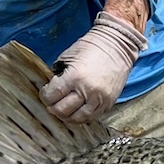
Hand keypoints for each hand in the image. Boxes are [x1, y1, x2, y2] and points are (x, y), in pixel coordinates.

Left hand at [39, 0, 147, 122]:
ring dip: (66, 115)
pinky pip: (91, 117)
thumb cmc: (91, 47)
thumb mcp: (68, 56)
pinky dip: (81, 116)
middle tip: (52, 102)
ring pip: (77, 118)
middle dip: (53, 107)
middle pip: (62, 111)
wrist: (118, 45)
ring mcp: (100, 99)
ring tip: (64, 109)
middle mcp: (87, 91)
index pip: (52, 96)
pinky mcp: (109, 103)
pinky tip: (77, 110)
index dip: (44, 96)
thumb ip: (59, 73)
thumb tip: (52, 88)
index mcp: (75, 77)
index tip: (45, 92)